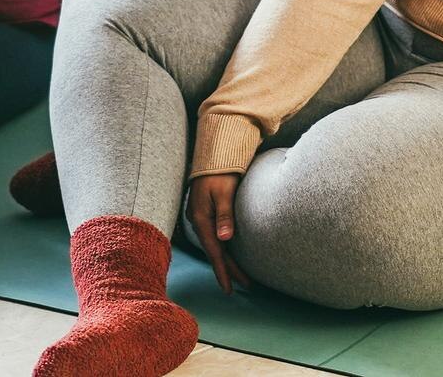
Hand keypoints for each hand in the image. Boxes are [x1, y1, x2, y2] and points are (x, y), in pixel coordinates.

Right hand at [184, 173, 249, 294]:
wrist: (213, 154)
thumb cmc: (220, 171)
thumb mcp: (224, 192)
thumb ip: (225, 215)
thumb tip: (225, 239)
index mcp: (201, 218)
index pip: (214, 251)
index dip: (222, 271)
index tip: (230, 289)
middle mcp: (198, 220)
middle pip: (214, 250)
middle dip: (228, 269)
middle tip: (244, 286)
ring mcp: (200, 216)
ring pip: (214, 244)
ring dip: (225, 260)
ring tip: (239, 276)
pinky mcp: (205, 212)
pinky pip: (213, 235)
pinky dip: (222, 247)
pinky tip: (228, 252)